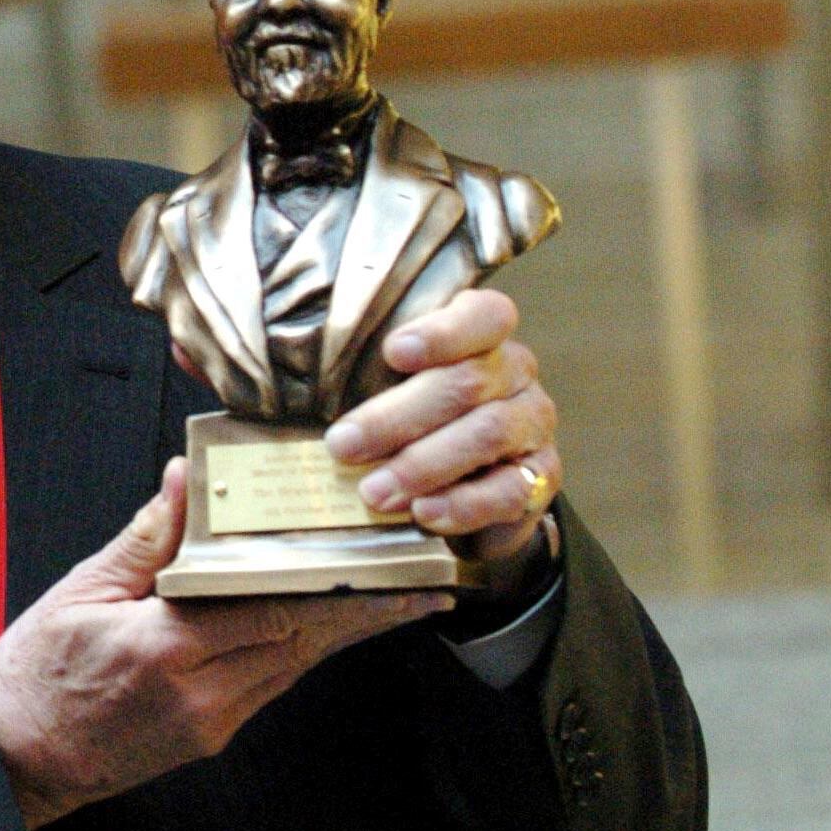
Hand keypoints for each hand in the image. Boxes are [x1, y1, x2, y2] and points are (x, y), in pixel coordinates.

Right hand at [0, 458, 452, 829]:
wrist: (17, 758)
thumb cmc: (38, 671)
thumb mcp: (80, 592)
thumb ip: (144, 539)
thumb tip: (183, 480)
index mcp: (166, 648)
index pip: (272, 609)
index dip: (338, 589)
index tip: (390, 571)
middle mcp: (202, 693)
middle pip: (302, 642)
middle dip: (366, 611)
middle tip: (423, 583)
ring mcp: (211, 722)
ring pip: (294, 666)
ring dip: (344, 632)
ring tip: (392, 600)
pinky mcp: (210, 736)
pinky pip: (270, 684)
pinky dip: (300, 650)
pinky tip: (322, 626)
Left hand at [324, 290, 559, 576]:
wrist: (465, 487)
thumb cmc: (410, 419)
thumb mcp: (382, 387)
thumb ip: (357, 375)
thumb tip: (291, 386)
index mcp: (482, 334)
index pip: (484, 315)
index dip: (441, 332)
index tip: (392, 352)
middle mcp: (515, 372)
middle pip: (467, 381)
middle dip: (398, 416)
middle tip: (343, 445)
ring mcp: (531, 423)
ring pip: (486, 433)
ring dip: (423, 464)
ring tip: (373, 492)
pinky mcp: (539, 477)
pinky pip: (509, 490)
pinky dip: (462, 504)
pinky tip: (425, 514)